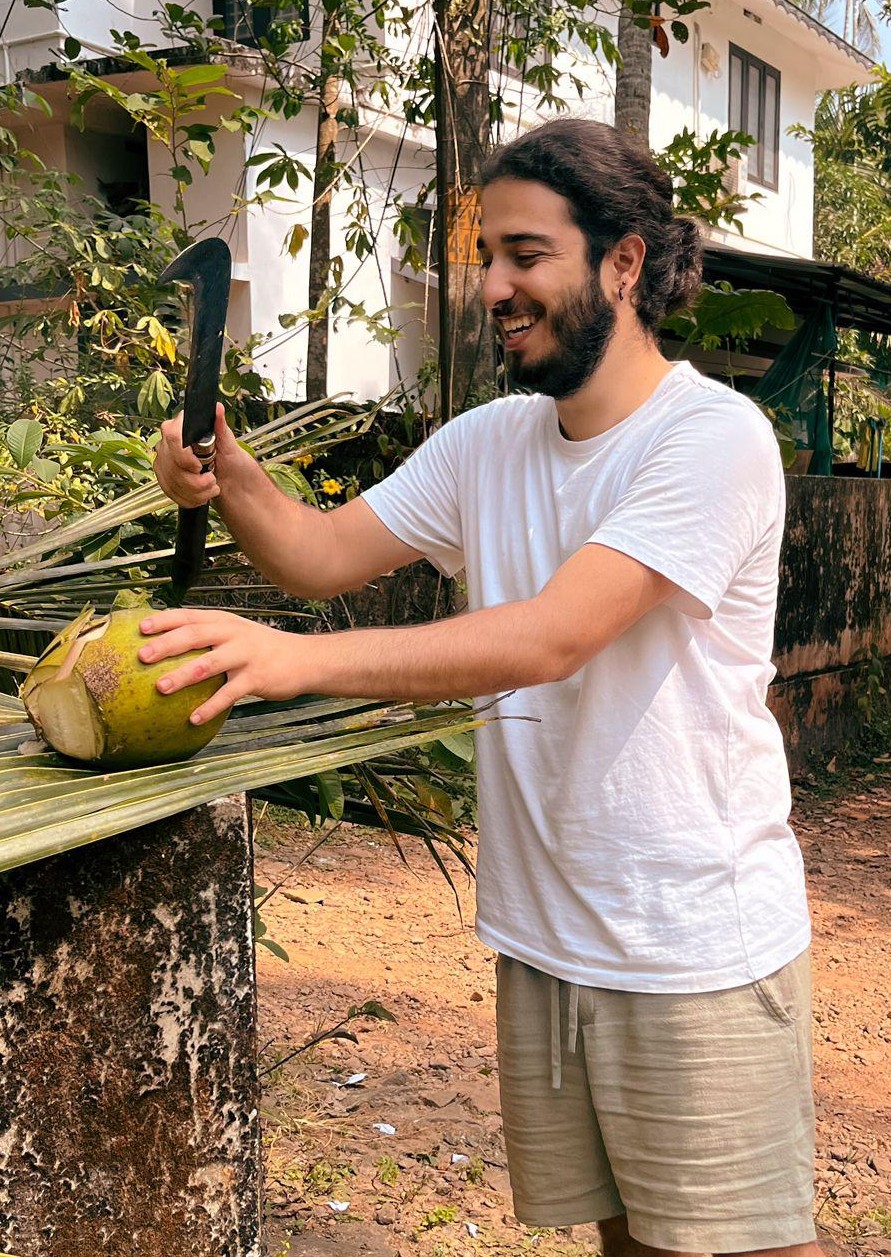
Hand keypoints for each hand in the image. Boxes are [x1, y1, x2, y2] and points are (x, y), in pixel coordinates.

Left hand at [138, 607, 315, 724]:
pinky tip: (193, 719)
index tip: (140, 628)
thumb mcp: (237, 634)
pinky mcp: (256, 677)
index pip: (189, 616)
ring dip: (183, 675)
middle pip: (195, 635)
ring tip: (161, 687)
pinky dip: (210, 707)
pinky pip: (229, 694)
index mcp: (224, 621)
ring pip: (209, 663)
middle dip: (166, 644)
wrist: (305, 659)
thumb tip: (170, 646)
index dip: (164, 620)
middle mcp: (233, 634)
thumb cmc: (263, 650)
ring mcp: (246, 655)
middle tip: (142, 656)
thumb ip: (210, 636)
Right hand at [153, 403, 240, 507]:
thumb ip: (220, 427)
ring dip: (195, 491)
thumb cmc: (231, 461)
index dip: (185, 457)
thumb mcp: (229, 445)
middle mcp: (169, 442)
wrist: (230, 481)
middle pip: (172, 465)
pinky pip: (170, 491)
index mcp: (182, 427)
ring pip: (171, 481)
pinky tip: (200, 494)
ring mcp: (164, 459)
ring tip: (210, 486)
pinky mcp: (164, 476)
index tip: (199, 466)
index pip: (172, 437)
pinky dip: (188, 498)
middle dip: (195, 481)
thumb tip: (218, 409)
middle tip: (211, 478)